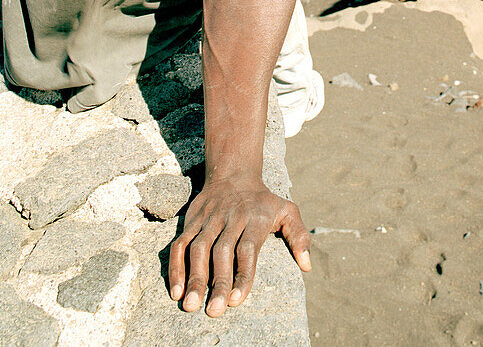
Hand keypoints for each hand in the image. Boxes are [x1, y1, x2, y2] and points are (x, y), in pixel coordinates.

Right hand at [167, 175, 311, 316]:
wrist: (233, 172)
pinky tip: (176, 290)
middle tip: (215, 311)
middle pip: (222, 251)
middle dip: (218, 281)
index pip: (247, 248)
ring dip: (194, 277)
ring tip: (190, 305)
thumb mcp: (287, 210)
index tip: (236, 300)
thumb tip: (307, 266)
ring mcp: (209, 219)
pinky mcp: (192, 220)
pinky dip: (176, 267)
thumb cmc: (263, 201)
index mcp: (255, 218)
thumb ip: (299, 236)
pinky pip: (181, 244)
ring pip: (198, 248)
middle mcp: (230, 218)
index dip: (242, 273)